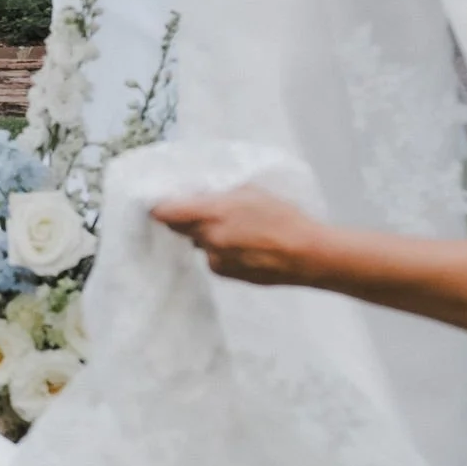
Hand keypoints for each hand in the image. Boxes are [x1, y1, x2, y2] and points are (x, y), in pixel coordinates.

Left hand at [152, 186, 333, 286]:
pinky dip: (221, 251)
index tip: (161, 200)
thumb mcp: (251, 190)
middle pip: (180, 228)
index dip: (159, 205)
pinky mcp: (225, 275)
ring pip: (200, 244)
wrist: (307, 255)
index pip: (165, 212)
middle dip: (186, 218)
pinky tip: (245, 246)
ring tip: (237, 229)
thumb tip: (198, 195)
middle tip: (204, 209)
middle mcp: (208, 239)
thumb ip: (220, 193)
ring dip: (208, 235)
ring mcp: (215, 260)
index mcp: (212, 213)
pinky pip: (214, 258)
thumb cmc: (283, 216)